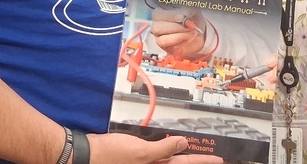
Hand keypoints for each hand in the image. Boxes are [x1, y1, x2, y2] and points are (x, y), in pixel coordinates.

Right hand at [88, 132, 223, 162]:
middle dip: (193, 161)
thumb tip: (184, 143)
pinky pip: (156, 158)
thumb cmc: (112, 155)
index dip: (202, 161)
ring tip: (192, 153)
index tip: (218, 160)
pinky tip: (170, 149)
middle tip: (211, 158)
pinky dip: (166, 154)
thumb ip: (164, 148)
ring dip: (180, 158)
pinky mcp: (136, 160)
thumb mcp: (141, 151)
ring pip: (168, 162)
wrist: (88, 155)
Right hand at [150, 7, 207, 58]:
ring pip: (163, 40)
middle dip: (176, 27)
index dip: (170, 16)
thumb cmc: (192, 17)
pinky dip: (184, 42)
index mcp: (158, 13)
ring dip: (181, 36)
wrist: (199, 29)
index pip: (157, 14)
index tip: (182, 17)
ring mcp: (160, 39)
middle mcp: (156, 26)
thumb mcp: (190, 10)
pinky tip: (190, 37)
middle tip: (190, 26)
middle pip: (157, 28)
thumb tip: (182, 18)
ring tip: (192, 31)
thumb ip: (185, 12)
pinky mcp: (168, 49)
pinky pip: (172, 48)